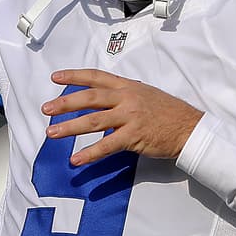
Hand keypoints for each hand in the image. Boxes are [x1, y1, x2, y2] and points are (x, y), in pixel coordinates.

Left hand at [42, 69, 203, 164]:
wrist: (189, 127)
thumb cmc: (169, 113)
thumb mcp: (145, 95)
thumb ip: (123, 98)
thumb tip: (103, 106)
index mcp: (128, 86)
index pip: (97, 77)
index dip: (75, 76)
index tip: (56, 77)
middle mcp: (127, 98)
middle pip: (90, 98)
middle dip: (65, 103)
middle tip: (46, 109)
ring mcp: (130, 117)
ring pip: (94, 121)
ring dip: (70, 127)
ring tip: (52, 133)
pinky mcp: (134, 136)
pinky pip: (107, 145)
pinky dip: (90, 153)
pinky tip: (77, 159)